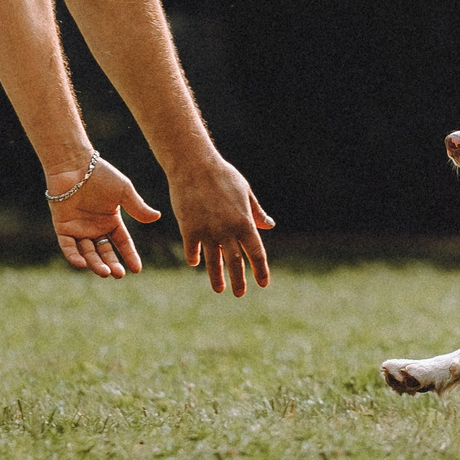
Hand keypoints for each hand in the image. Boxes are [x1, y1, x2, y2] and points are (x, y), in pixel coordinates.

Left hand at [47, 159, 162, 277]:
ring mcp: (79, 229)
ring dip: (95, 264)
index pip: (123, 243)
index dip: (130, 256)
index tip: (137, 269)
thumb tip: (157, 217)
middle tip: (118, 274)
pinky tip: (83, 264)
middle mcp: (95, 228)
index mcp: (111, 221)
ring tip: (104, 272)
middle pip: (105, 252)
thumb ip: (138, 206)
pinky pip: (68, 247)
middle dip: (112, 264)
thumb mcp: (124, 191)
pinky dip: (74, 257)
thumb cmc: (101, 174)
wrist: (75, 165)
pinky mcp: (63, 227)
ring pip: (87, 253)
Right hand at [167, 155, 274, 295]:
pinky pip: (193, 250)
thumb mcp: (245, 192)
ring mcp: (208, 231)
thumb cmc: (222, 176)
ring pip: (214, 262)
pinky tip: (195, 262)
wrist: (194, 165)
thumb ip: (256, 212)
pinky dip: (194, 258)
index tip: (263, 283)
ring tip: (220, 289)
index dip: (261, 269)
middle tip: (240, 294)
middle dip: (239, 280)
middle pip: (236, 263)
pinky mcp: (189, 229)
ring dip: (217, 277)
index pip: (256, 252)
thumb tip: (269, 225)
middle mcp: (227, 231)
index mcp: (245, 222)